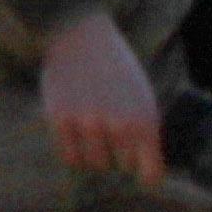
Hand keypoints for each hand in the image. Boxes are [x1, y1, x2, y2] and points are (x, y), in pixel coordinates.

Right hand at [38, 9, 165, 180]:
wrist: (80, 37)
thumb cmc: (116, 68)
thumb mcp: (143, 97)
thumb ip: (144, 131)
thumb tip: (142, 167)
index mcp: (145, 122)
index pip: (151, 175)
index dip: (146, 174)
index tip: (141, 169)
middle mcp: (118, 127)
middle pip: (121, 166)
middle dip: (119, 153)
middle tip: (112, 132)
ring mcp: (87, 124)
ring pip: (94, 164)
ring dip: (95, 152)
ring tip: (93, 130)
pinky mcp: (60, 121)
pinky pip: (70, 157)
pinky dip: (74, 151)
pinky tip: (76, 132)